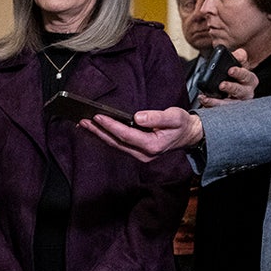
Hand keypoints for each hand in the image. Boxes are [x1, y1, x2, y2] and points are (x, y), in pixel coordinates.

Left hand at [79, 107, 203, 161]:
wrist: (188, 135)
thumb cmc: (181, 125)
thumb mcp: (175, 117)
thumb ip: (157, 118)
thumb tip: (138, 117)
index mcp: (153, 146)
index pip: (126, 135)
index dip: (111, 126)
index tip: (98, 116)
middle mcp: (143, 153)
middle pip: (116, 142)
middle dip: (98, 131)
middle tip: (83, 121)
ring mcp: (139, 154)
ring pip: (114, 144)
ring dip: (98, 134)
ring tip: (84, 124)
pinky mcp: (136, 151)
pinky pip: (117, 144)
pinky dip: (105, 136)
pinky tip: (95, 129)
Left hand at [198, 48, 256, 106]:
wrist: (224, 83)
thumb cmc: (231, 73)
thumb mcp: (235, 63)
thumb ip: (238, 57)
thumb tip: (239, 53)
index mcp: (249, 80)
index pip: (248, 76)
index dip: (240, 73)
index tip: (230, 70)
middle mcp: (245, 92)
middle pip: (241, 91)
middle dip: (231, 87)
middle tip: (222, 85)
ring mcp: (236, 102)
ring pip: (230, 104)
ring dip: (219, 101)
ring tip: (207, 97)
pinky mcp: (226, 109)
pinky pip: (219, 109)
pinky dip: (210, 104)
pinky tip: (203, 98)